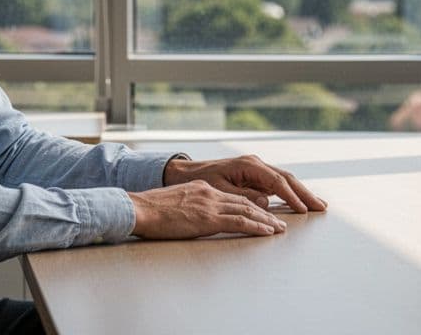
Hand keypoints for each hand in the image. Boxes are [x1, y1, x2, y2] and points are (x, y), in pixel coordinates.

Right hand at [128, 181, 286, 239]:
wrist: (139, 208)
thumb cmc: (150, 210)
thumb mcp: (175, 203)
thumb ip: (190, 206)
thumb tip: (195, 216)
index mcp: (202, 188)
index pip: (233, 197)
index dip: (251, 205)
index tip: (263, 213)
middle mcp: (210, 193)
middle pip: (245, 201)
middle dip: (265, 212)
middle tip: (280, 221)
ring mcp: (210, 204)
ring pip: (247, 210)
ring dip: (266, 220)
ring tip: (280, 228)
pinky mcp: (208, 218)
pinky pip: (239, 221)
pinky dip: (256, 226)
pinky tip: (267, 231)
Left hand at [164, 154, 327, 212]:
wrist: (184, 173)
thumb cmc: (200, 181)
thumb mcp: (219, 189)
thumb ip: (243, 196)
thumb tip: (265, 202)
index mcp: (248, 165)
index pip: (276, 181)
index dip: (291, 196)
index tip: (303, 209)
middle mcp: (256, 164)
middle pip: (286, 178)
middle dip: (305, 193)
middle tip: (322, 207)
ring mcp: (256, 169)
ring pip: (285, 180)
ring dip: (301, 193)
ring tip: (318, 205)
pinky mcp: (255, 176)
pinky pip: (277, 184)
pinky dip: (290, 193)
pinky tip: (300, 202)